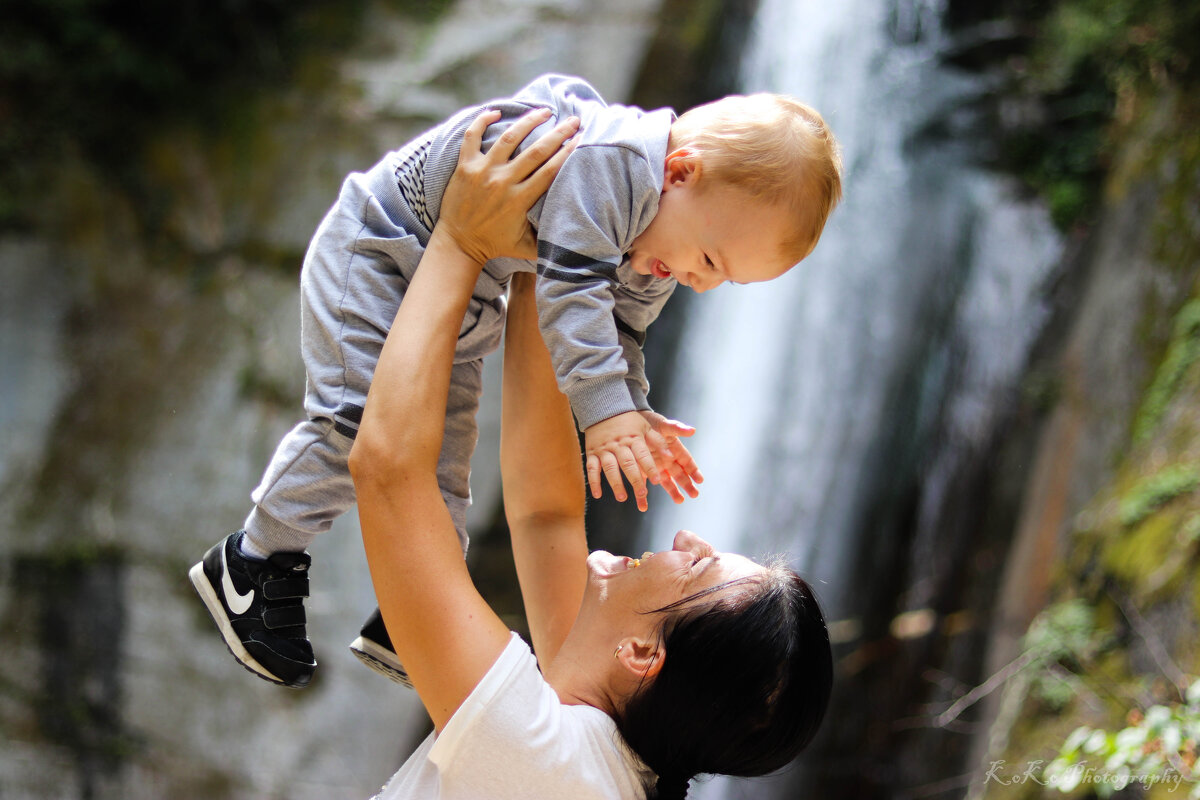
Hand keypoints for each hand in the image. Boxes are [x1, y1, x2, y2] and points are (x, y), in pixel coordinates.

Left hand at [439, 107, 578, 263]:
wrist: (458, 244)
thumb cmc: (494, 245)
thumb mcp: (525, 247)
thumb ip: (548, 242)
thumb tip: (575, 239)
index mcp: (520, 200)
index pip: (551, 170)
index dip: (568, 152)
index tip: (581, 139)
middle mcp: (503, 182)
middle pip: (537, 150)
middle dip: (559, 132)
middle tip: (574, 120)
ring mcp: (482, 171)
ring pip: (509, 137)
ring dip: (529, 121)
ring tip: (545, 111)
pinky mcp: (465, 166)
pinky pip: (472, 136)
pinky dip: (482, 120)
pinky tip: (496, 111)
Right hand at [584, 411, 662, 511]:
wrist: (603, 409)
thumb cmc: (629, 422)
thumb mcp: (646, 427)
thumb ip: (659, 442)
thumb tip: (671, 457)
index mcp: (634, 438)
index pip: (643, 455)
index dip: (650, 467)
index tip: (657, 480)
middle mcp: (619, 445)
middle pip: (628, 464)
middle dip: (635, 479)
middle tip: (643, 494)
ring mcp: (604, 449)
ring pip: (610, 468)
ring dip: (616, 483)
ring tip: (622, 498)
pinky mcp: (592, 453)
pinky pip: (591, 468)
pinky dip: (593, 481)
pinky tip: (597, 495)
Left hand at [637, 410, 702, 503]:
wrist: (630, 421)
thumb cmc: (649, 421)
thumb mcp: (662, 424)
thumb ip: (676, 428)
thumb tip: (692, 430)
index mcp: (673, 448)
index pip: (686, 461)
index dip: (693, 470)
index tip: (700, 479)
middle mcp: (667, 459)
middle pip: (679, 473)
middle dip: (687, 484)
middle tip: (694, 494)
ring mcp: (655, 466)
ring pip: (666, 481)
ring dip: (672, 491)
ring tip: (679, 500)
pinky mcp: (642, 471)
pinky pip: (644, 485)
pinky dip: (643, 496)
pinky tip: (643, 507)